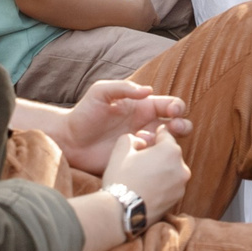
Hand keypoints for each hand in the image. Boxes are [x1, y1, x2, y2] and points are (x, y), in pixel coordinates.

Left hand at [59, 80, 191, 173]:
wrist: (69, 141)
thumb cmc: (84, 113)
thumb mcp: (101, 92)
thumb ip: (123, 88)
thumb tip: (148, 91)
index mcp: (142, 107)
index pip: (169, 104)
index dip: (176, 107)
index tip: (172, 111)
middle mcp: (145, 125)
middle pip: (176, 125)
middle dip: (182, 125)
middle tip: (174, 129)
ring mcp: (141, 144)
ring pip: (168, 145)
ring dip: (170, 143)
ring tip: (155, 143)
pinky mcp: (135, 161)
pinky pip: (153, 162)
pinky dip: (156, 159)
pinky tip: (143, 155)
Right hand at [102, 128, 189, 230]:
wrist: (121, 213)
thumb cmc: (121, 179)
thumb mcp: (121, 150)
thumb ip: (132, 138)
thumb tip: (141, 142)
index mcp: (171, 150)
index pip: (165, 135)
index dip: (152, 136)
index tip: (142, 143)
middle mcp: (182, 167)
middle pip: (169, 153)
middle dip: (157, 155)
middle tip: (139, 162)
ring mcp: (181, 186)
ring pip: (170, 171)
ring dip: (160, 171)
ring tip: (141, 178)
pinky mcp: (177, 201)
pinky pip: (170, 186)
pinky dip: (161, 185)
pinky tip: (146, 190)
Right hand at [120, 0, 160, 28]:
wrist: (126, 14)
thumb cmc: (137, 1)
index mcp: (152, 15)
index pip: (156, 19)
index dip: (154, 16)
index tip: (152, 14)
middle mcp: (146, 25)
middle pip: (147, 25)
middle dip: (143, 21)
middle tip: (137, 16)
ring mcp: (138, 30)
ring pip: (138, 29)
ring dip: (134, 24)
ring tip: (128, 19)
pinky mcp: (128, 32)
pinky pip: (128, 30)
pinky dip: (126, 27)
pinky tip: (121, 23)